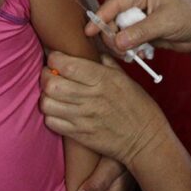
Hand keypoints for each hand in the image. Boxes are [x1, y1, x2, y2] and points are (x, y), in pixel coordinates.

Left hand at [41, 53, 171, 166]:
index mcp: (103, 79)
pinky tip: (58, 111)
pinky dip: (50, 115)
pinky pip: (52, 123)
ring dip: (46, 96)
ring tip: (53, 94)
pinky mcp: (80, 135)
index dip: (55, 58)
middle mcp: (91, 98)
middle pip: (52, 84)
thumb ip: (105, 63)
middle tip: (50, 74)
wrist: (145, 140)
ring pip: (48, 103)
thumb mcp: (126, 78)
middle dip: (45, 76)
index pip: (67, 65)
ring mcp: (84, 118)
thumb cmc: (138, 107)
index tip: (56, 58)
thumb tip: (89, 51)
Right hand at [84, 0, 190, 55]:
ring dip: (122, 46)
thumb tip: (117, 41)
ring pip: (117, 32)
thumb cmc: (190, 16)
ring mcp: (137, 17)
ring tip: (135, 55)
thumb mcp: (164, 23)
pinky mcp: (140, 30)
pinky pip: (126, 41)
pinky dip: (130, 50)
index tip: (89, 31)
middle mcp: (135, 1)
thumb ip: (140, 32)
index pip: (113, 3)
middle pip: (111, 19)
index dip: (100, 17)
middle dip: (113, 36)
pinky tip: (143, 55)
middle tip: (120, 51)